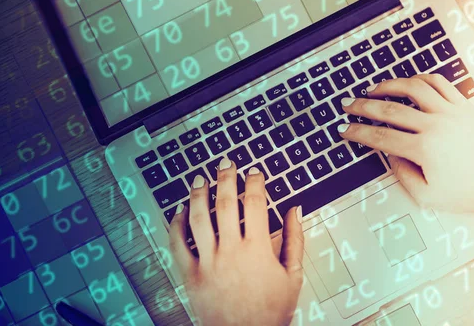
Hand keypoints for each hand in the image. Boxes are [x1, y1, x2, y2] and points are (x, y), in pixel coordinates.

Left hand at [169, 158, 303, 325]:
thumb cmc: (271, 311)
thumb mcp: (293, 275)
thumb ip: (295, 239)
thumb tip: (296, 210)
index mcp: (257, 249)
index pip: (256, 203)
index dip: (254, 182)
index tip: (254, 172)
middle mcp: (231, 250)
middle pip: (226, 204)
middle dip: (225, 178)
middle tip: (225, 163)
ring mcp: (208, 262)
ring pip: (199, 219)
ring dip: (198, 195)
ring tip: (200, 179)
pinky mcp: (191, 274)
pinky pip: (178, 245)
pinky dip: (176, 225)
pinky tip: (179, 211)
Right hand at [338, 74, 473, 214]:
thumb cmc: (466, 193)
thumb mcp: (427, 196)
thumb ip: (401, 175)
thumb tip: (388, 153)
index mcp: (425, 150)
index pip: (381, 137)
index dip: (358, 133)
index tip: (344, 130)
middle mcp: (437, 126)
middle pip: (390, 110)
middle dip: (363, 107)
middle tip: (347, 105)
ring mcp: (452, 112)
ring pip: (413, 88)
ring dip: (388, 85)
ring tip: (372, 89)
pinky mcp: (464, 106)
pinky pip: (438, 83)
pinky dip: (418, 79)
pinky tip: (405, 83)